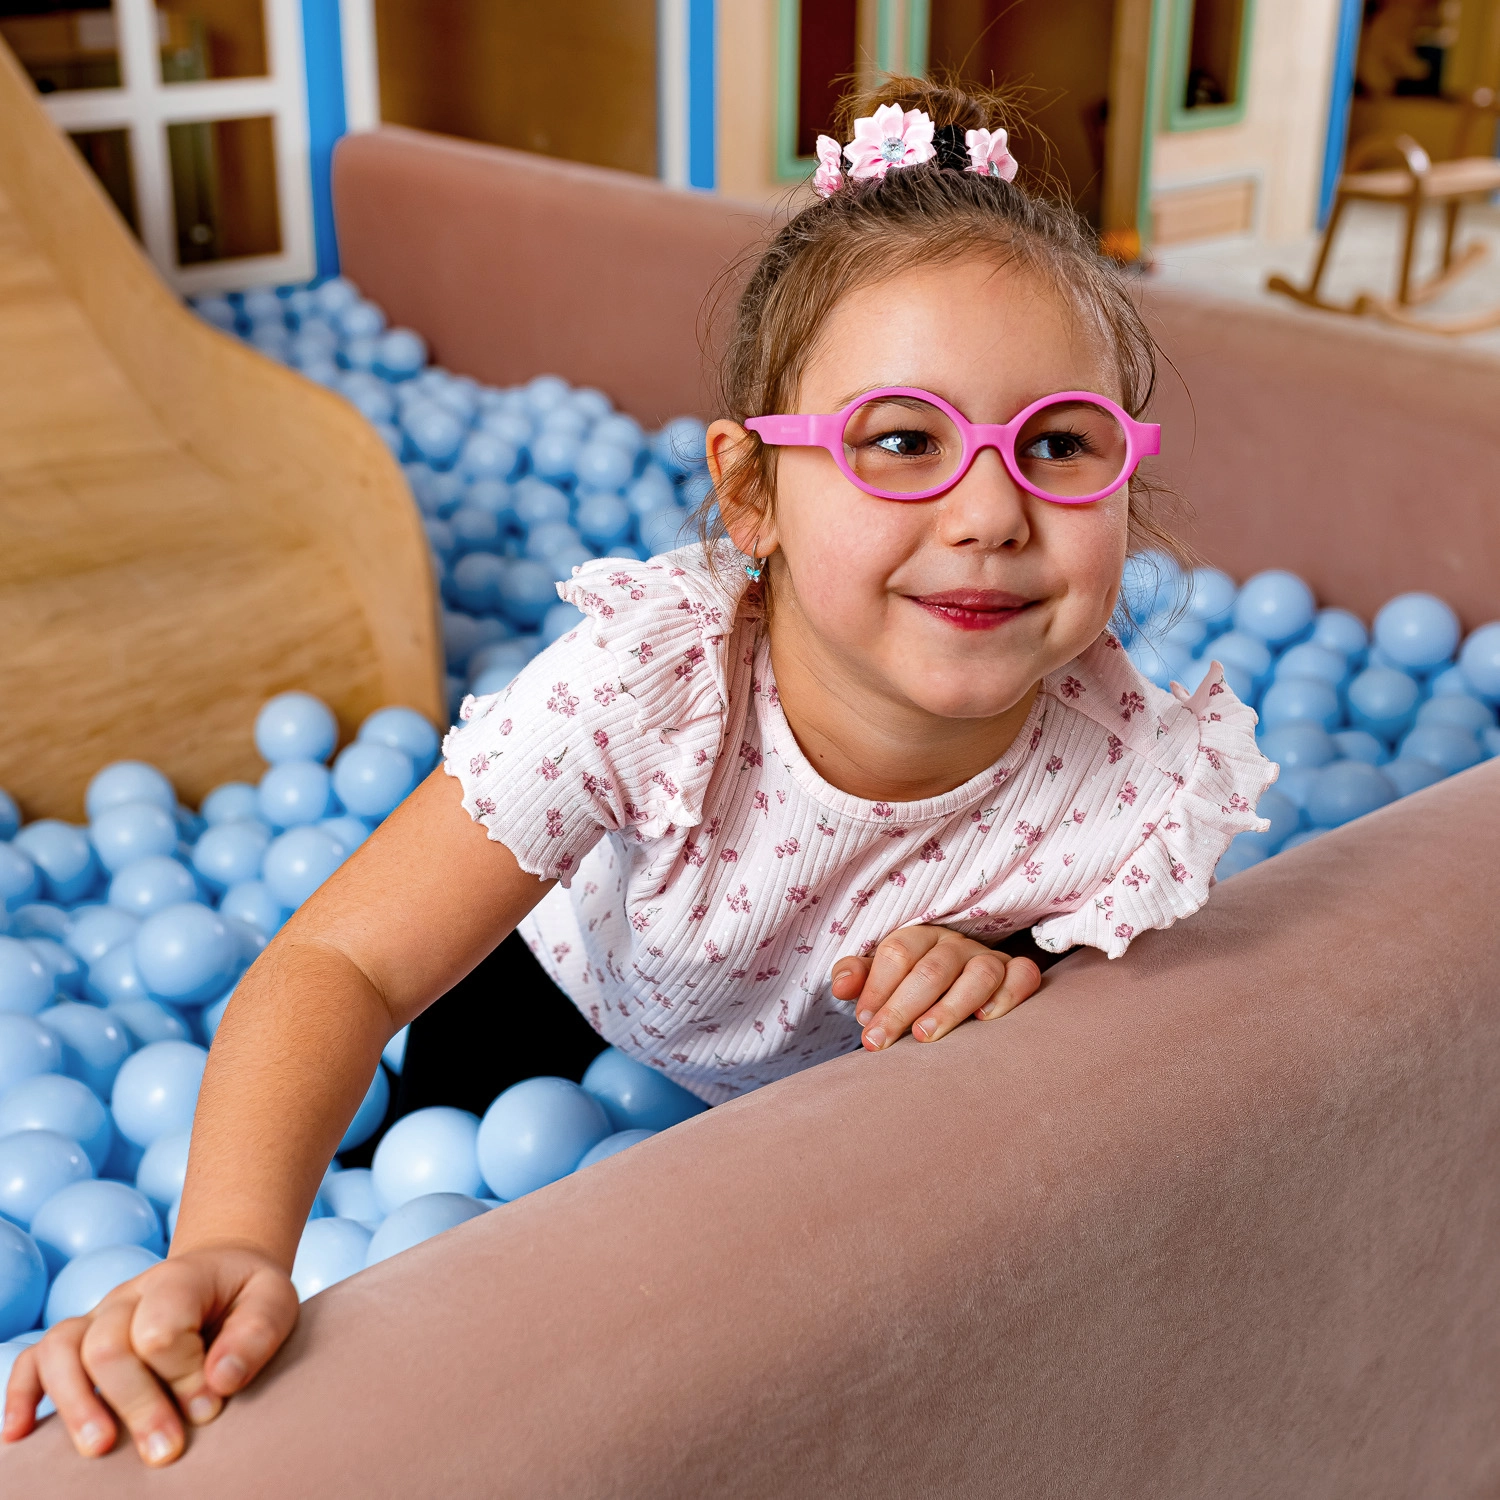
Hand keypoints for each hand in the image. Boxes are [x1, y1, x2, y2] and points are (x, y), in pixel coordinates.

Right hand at [2, 1244, 297, 1466]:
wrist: (224, 1271)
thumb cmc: (248, 1295)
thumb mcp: (274, 1301)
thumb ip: (255, 1335)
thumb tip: (220, 1382)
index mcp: (179, 1278)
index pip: (160, 1328)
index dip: (181, 1375)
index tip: (210, 1407)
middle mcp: (129, 1294)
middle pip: (107, 1346)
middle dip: (134, 1405)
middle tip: (165, 1452)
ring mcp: (98, 1315)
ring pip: (61, 1350)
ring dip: (74, 1405)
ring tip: (100, 1448)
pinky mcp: (79, 1341)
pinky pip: (34, 1359)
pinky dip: (22, 1393)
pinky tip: (20, 1434)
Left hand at [831, 924, 1040, 1050]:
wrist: (959, 987)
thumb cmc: (912, 987)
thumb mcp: (881, 978)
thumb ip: (858, 976)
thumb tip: (839, 986)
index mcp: (919, 937)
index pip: (898, 953)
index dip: (877, 987)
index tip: (864, 1023)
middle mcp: (955, 944)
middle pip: (931, 969)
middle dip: (901, 1008)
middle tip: (879, 1041)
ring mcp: (989, 957)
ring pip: (978, 973)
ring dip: (950, 1006)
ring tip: (924, 1036)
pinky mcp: (1017, 974)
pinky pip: (1022, 975)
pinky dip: (1008, 994)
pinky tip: (986, 1020)